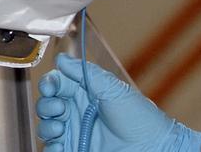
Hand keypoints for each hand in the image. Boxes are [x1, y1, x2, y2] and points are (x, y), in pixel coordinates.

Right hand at [37, 53, 200, 151]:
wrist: (154, 149)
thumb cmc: (140, 119)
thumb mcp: (113, 88)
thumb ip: (85, 72)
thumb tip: (62, 59)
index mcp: (85, 94)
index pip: (57, 84)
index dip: (49, 84)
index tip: (50, 87)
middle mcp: (78, 113)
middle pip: (46, 105)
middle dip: (46, 105)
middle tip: (59, 108)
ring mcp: (77, 134)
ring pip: (46, 127)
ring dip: (46, 126)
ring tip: (60, 128)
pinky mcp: (76, 150)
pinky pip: (52, 148)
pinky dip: (51, 146)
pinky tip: (59, 143)